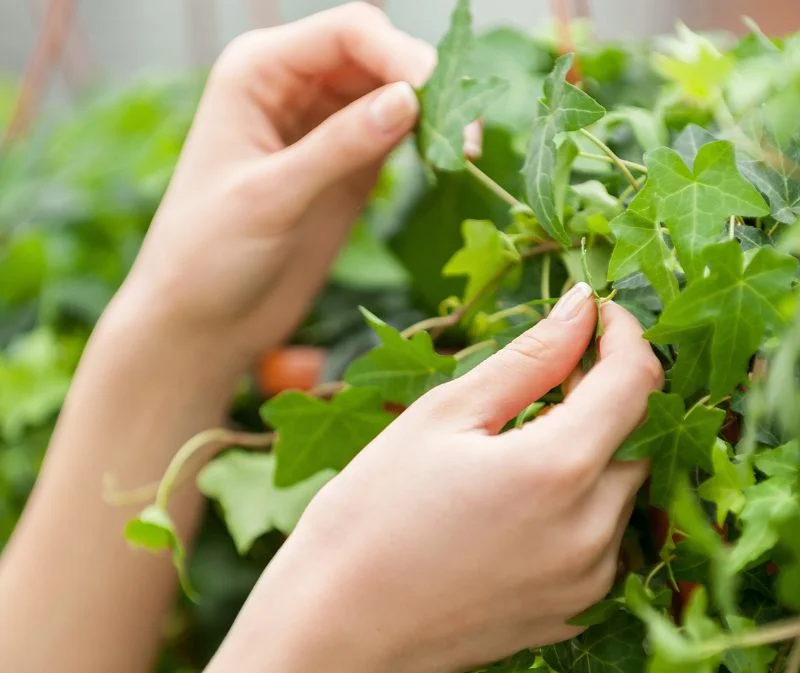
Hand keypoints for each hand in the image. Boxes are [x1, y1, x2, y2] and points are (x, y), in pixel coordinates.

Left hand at [117, 3, 433, 373]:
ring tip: (464, 150)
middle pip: (377, 56)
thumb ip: (337, 147)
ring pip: (392, 95)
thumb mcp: (270, 196)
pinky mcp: (345, 171)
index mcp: (258, 72)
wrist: (204, 320)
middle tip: (463, 133)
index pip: (346, 34)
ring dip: (431, 114)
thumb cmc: (207, 254)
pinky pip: (394, 138)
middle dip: (424, 83)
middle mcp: (292, 89)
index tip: (437, 101)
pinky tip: (446, 162)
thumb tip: (409, 100)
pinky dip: (423, 144)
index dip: (400, 56)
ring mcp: (322, 130)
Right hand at [269, 286, 662, 672]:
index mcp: (558, 470)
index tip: (596, 313)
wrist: (340, 624)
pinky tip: (522, 501)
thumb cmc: (374, 511)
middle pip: (638, 437)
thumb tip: (581, 307)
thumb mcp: (444, 415)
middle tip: (550, 378)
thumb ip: (528, 359)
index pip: (635, 381)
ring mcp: (586, 581)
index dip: (624, 335)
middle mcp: (591, 532)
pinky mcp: (572, 613)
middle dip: (608, 394)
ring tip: (524, 442)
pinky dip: (580, 506)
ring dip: (593, 453)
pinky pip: (602, 541)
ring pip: (623, 490)